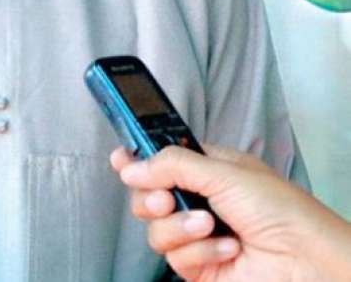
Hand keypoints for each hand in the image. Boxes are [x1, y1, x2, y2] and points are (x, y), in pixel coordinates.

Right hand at [110, 144, 350, 280]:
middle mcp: (198, 201)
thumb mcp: (224, 173)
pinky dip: (199, 253)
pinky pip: (175, 258)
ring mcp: (197, 235)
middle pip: (147, 196)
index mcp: (206, 170)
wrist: (305, 260)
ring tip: (208, 226)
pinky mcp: (199, 266)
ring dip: (180, 227)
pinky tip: (227, 249)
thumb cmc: (281, 210)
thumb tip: (131, 167)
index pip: (161, 160)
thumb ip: (172, 165)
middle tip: (165, 199)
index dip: (137, 160)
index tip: (119, 159)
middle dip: (152, 198)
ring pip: (155, 230)